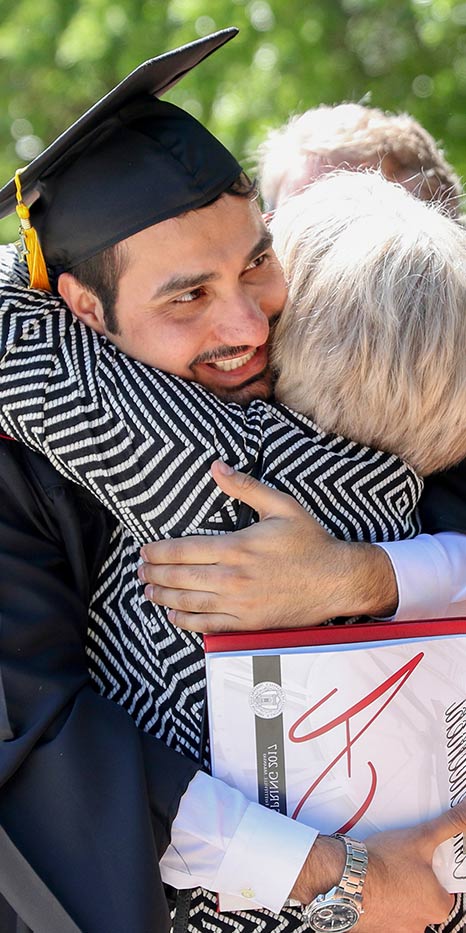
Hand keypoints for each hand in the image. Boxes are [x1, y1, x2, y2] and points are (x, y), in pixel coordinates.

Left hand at [138, 461, 398, 632]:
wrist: (337, 580)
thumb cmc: (310, 541)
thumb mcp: (280, 506)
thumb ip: (244, 486)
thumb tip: (215, 466)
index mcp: (236, 547)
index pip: (183, 550)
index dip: (158, 552)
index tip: (144, 551)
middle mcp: (232, 578)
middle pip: (179, 578)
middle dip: (154, 574)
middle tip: (140, 571)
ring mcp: (239, 604)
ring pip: (188, 603)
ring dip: (163, 597)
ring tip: (149, 591)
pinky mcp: (248, 623)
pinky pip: (208, 625)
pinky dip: (185, 621)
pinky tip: (174, 615)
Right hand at [291, 799, 465, 931]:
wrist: (345, 878)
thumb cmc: (383, 864)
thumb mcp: (421, 837)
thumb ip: (449, 825)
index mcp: (438, 905)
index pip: (445, 889)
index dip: (433, 871)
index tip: (421, 860)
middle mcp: (421, 923)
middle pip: (424, 897)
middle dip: (414, 881)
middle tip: (401, 862)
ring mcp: (397, 928)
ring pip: (403, 905)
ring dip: (396, 890)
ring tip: (385, 870)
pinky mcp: (376, 928)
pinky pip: (384, 911)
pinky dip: (379, 898)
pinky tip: (372, 882)